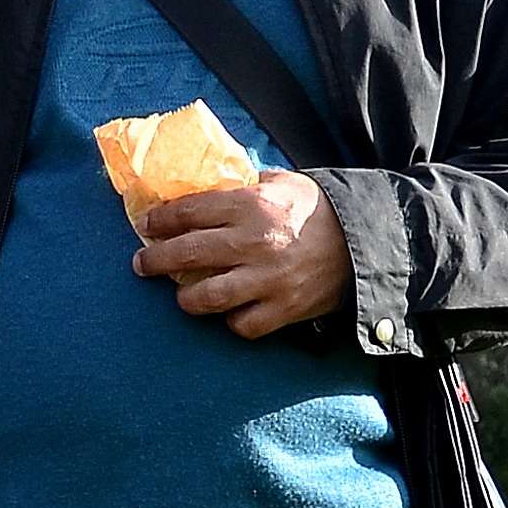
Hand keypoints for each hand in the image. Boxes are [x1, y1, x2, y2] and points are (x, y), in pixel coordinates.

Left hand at [132, 170, 348, 338]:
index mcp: (252, 206)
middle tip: (142, 264)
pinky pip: (242, 324)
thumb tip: (203, 191)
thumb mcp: (282, 183)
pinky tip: (228, 312)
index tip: (146, 226)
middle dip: (156, 260)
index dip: (161, 220)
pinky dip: (231, 321)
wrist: (365, 242)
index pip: (189, 212)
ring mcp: (268, 280)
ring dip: (185, 298)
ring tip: (180, 295)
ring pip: (207, 297)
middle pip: (187, 254)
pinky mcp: (284, 309)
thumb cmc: (318, 211)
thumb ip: (243, 187)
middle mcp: (255, 243)